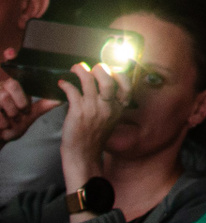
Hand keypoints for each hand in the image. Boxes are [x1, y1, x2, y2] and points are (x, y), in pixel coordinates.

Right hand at [0, 53, 55, 142]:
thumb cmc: (12, 126)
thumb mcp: (29, 115)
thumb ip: (43, 105)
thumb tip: (60, 98)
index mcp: (12, 87)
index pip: (10, 69)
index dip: (8, 57)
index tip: (10, 52)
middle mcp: (0, 88)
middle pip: (12, 84)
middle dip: (20, 100)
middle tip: (22, 112)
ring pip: (3, 97)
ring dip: (11, 112)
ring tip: (12, 120)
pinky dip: (2, 121)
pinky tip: (3, 125)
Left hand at [58, 61, 131, 194]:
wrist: (83, 154)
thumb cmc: (94, 137)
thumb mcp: (111, 119)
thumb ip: (112, 104)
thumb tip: (106, 85)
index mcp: (118, 108)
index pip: (126, 85)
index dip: (119, 74)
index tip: (111, 70)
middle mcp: (108, 106)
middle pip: (107, 79)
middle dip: (98, 68)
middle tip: (91, 68)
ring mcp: (93, 109)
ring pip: (88, 81)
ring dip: (80, 71)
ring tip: (75, 68)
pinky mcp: (77, 112)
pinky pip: (72, 91)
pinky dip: (66, 84)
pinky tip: (62, 83)